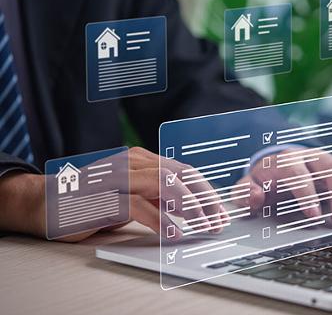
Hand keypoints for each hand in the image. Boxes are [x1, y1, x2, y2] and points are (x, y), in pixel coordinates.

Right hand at [51, 147, 229, 241]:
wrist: (47, 200)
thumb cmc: (94, 199)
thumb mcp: (132, 194)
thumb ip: (157, 196)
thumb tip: (192, 207)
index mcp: (142, 160)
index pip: (184, 171)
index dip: (206, 192)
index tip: (220, 213)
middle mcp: (133, 162)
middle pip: (180, 175)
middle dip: (204, 199)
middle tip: (218, 221)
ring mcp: (118, 177)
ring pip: (163, 182)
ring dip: (188, 205)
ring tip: (203, 225)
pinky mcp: (103, 196)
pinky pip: (138, 205)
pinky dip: (160, 219)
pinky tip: (173, 233)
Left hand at [234, 150, 331, 226]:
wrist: (279, 165)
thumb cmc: (266, 180)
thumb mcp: (249, 186)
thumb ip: (245, 192)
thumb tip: (256, 197)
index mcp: (286, 161)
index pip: (297, 172)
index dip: (306, 194)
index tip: (314, 216)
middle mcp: (311, 157)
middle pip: (331, 168)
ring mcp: (330, 161)